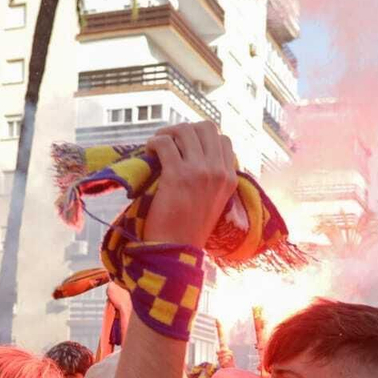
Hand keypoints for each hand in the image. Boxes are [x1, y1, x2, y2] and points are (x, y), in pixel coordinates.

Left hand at [141, 123, 237, 245]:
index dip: (202, 138)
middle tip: (170, 142)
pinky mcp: (178, 175)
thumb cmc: (190, 230)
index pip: (223, 140)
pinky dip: (154, 143)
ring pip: (185, 130)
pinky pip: (164, 143)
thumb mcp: (213, 203)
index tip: (186, 147)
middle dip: (185, 130)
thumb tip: (195, 156)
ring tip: (156, 146)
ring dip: (167, 133)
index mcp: (230, 179)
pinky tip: (148, 152)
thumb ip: (212, 180)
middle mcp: (219, 172)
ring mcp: (200, 172)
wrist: (176, 250)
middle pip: (206, 127)